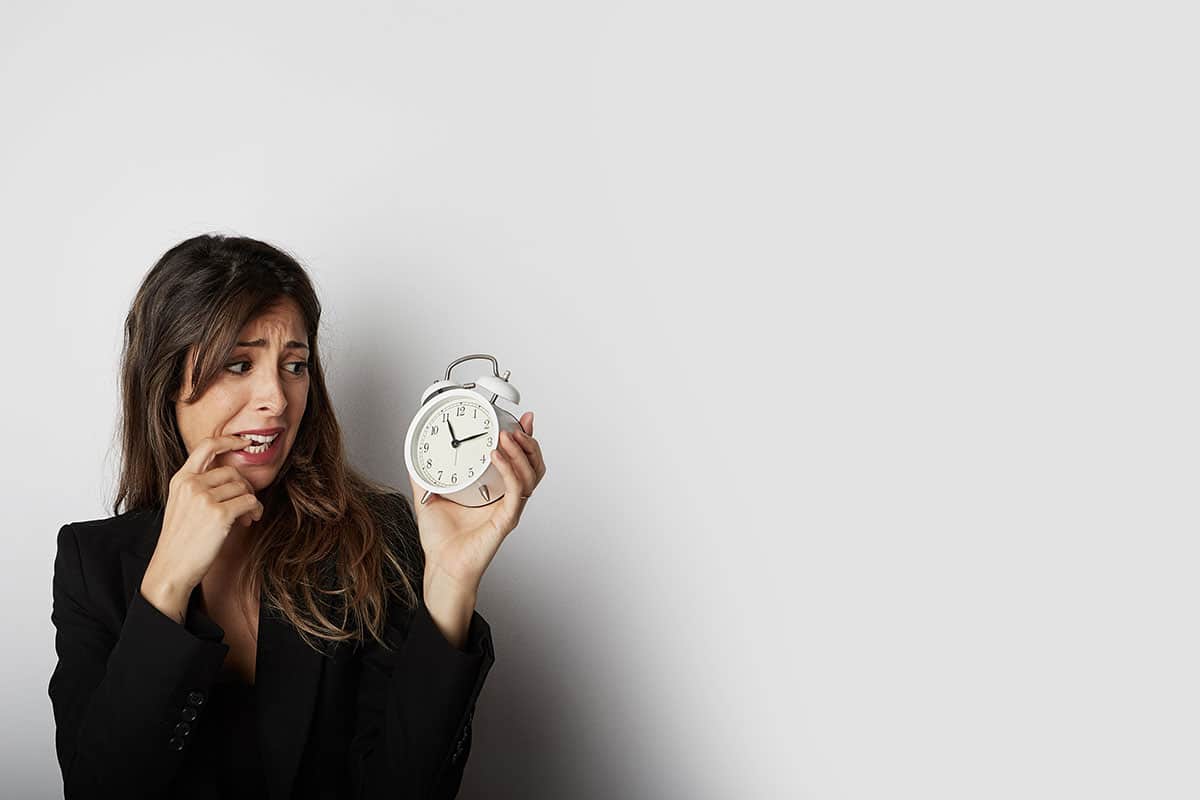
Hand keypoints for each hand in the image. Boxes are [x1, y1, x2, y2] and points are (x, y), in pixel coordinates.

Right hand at [142, 435, 263, 612]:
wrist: (172, 568)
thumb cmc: (181, 539)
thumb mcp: (182, 504)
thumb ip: (200, 486)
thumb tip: (235, 477)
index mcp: (181, 479)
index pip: (207, 446)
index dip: (229, 440)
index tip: (245, 441)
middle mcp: (191, 484)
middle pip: (233, 472)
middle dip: (244, 488)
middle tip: (244, 506)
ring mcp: (204, 498)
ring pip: (243, 488)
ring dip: (251, 502)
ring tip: (245, 517)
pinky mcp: (219, 514)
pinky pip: (250, 502)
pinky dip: (255, 510)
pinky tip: (250, 521)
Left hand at [407, 411, 545, 595]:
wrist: (441, 566)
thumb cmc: (442, 539)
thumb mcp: (429, 496)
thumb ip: (424, 475)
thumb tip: (414, 455)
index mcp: (495, 490)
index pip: (519, 460)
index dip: (524, 439)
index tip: (520, 419)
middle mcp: (506, 498)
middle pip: (534, 465)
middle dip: (529, 442)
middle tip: (516, 426)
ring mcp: (509, 508)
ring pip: (531, 475)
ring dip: (522, 452)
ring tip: (507, 436)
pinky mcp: (506, 519)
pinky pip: (515, 491)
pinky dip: (510, 470)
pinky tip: (497, 456)